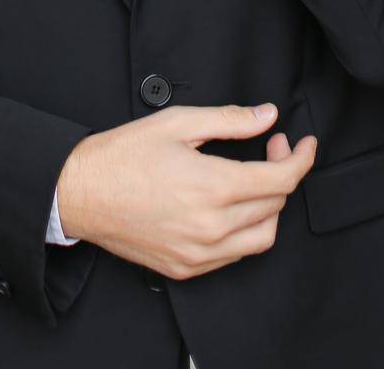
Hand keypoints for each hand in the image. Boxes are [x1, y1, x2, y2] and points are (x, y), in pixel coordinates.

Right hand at [55, 102, 316, 278]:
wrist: (79, 193)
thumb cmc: (123, 154)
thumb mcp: (178, 123)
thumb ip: (230, 120)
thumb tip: (268, 115)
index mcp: (213, 187)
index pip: (281, 180)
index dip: (300, 159)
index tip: (304, 143)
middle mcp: (212, 228)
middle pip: (275, 206)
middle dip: (283, 173)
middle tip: (271, 147)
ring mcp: (199, 253)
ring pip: (261, 238)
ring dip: (269, 207)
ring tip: (254, 179)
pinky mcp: (185, 268)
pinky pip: (233, 256)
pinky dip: (244, 232)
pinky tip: (230, 207)